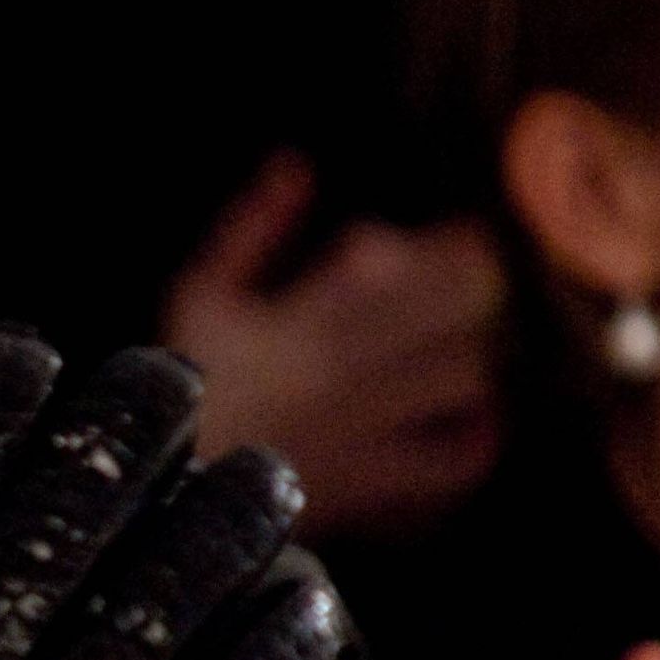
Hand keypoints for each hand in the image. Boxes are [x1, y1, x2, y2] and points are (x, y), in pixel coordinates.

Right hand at [163, 151, 507, 541]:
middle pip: (452, 311)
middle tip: (483, 289)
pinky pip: (455, 460)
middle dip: (479, 290)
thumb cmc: (195, 382)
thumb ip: (252, 226)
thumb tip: (295, 164)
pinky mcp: (376, 481)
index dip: (446, 241)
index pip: (396, 260)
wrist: (176, 494)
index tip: (463, 236)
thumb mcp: (204, 293)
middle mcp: (343, 366)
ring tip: (470, 348)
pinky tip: (472, 421)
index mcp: (304, 314)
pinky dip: (476, 439)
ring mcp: (365, 426)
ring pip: (464, 377)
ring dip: (475, 355)